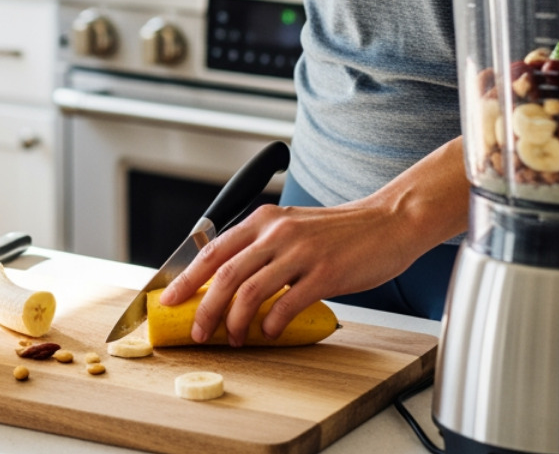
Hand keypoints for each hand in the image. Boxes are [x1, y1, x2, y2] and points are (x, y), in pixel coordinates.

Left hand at [156, 200, 423, 345]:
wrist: (389, 222)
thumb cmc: (341, 231)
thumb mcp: (292, 227)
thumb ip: (262, 247)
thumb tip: (229, 282)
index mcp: (264, 219)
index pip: (213, 250)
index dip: (187, 278)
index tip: (170, 301)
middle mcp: (277, 231)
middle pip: (225, 274)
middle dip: (204, 308)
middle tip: (197, 332)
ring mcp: (301, 252)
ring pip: (250, 290)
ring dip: (235, 321)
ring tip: (233, 339)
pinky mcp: (325, 273)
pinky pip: (287, 303)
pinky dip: (272, 323)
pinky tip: (269, 333)